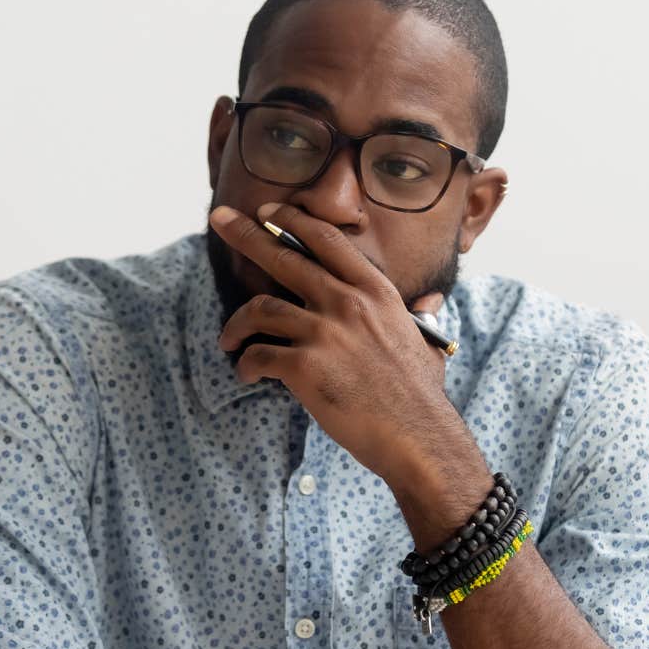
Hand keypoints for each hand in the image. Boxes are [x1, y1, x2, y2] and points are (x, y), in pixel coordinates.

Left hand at [209, 201, 480, 495]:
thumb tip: (428, 304)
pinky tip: (246, 375)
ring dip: (236, 324)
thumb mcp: (422, 340)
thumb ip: (414, 317)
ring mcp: (324, 333)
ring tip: (228, 340)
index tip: (268, 211)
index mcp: (375, 291)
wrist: (418, 437)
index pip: (326, 239)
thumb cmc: (420, 396)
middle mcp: (347, 303)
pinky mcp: (305, 367)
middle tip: (219, 219)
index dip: (292, 221)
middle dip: (245, 234)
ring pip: (260, 309)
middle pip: (283, 257)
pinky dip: (245, 365)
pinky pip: (257, 356)